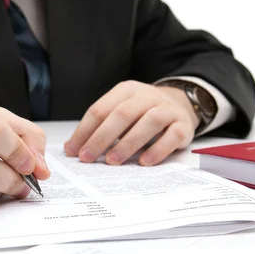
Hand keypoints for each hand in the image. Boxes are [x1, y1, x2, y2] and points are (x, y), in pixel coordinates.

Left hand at [64, 80, 199, 165]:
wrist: (179, 106)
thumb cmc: (142, 113)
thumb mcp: (119, 113)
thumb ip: (98, 127)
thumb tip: (71, 147)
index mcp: (125, 91)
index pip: (100, 109)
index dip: (84, 131)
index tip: (73, 150)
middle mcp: (146, 96)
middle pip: (121, 114)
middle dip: (101, 138)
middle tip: (87, 157)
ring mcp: (167, 109)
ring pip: (148, 122)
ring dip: (128, 144)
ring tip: (112, 161)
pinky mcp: (183, 125)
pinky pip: (172, 136)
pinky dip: (157, 150)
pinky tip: (143, 162)